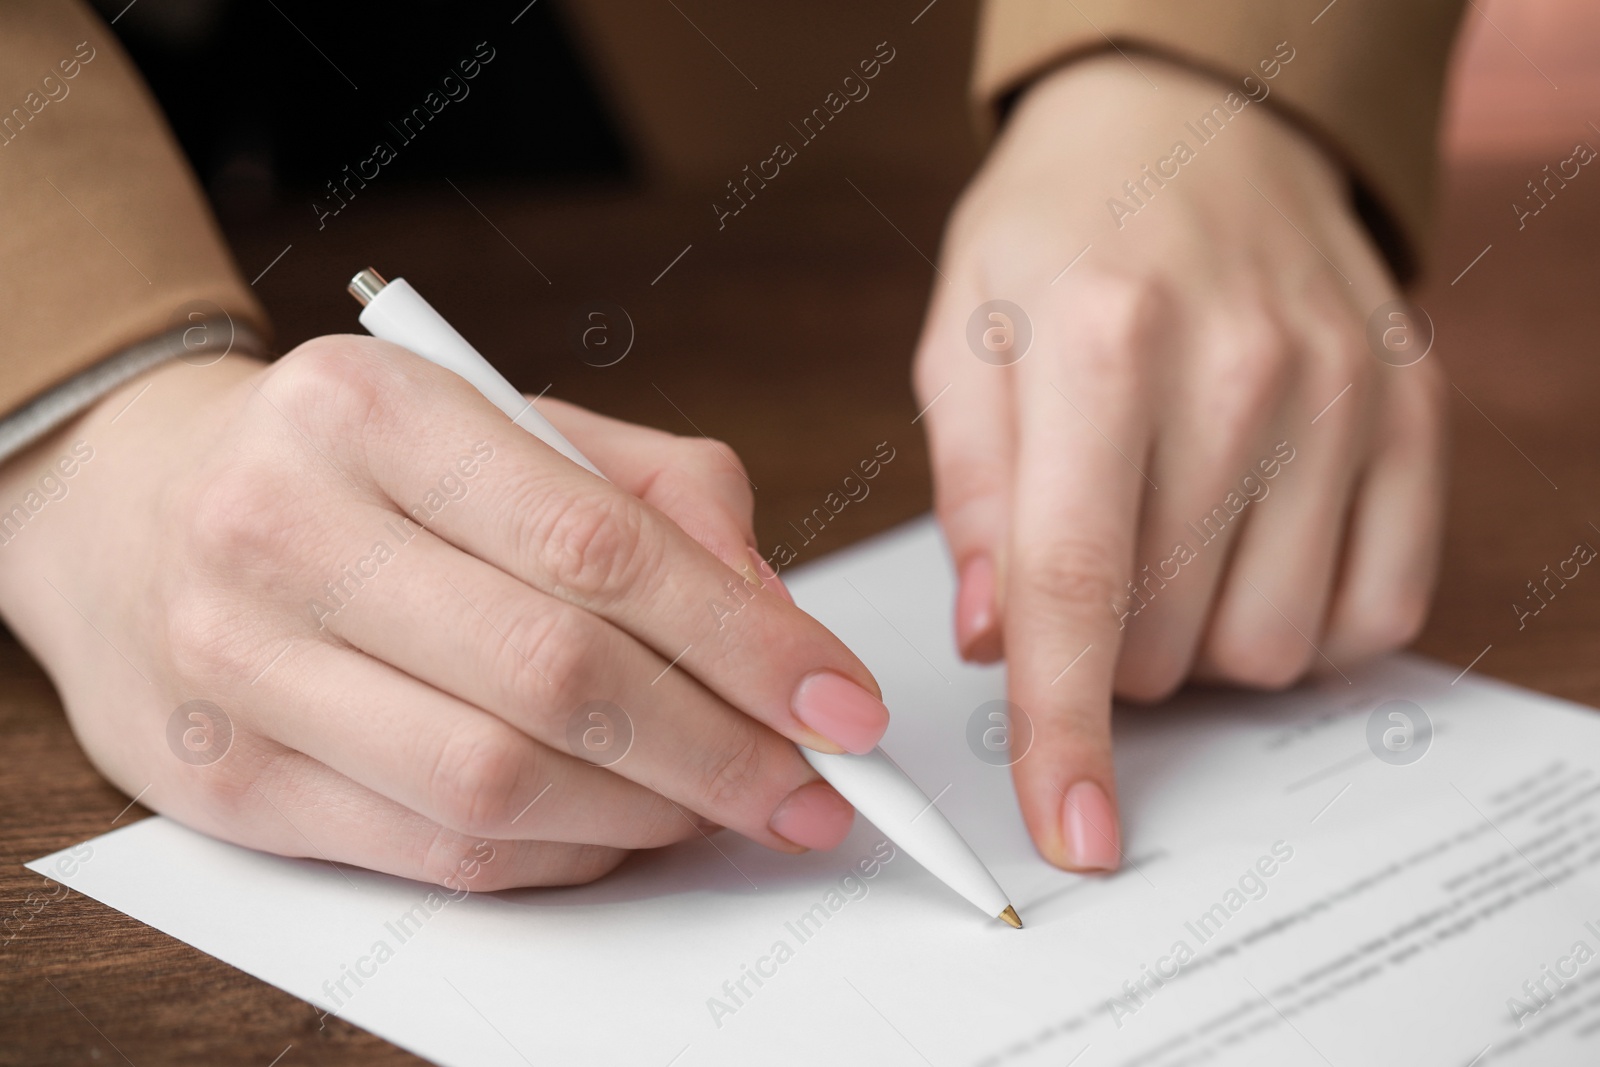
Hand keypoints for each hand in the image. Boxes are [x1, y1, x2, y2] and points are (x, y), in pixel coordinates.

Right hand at [0, 336, 892, 888]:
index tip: (839, 701)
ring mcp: (241, 667)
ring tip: (730, 805)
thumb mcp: (508, 424)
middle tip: (812, 785)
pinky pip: (440, 851)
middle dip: (719, 749)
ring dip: (652, 814)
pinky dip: (565, 855)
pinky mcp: (229, 784)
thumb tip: (775, 624)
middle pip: (555, 675)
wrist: (138, 511)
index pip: (597, 543)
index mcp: (374, 411)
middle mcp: (285, 529)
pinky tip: (623, 828)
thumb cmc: (357, 466)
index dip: (743, 639)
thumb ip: (661, 498)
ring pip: (498, 782)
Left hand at [914, 56, 1445, 869]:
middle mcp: (1241, 367)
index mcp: (1101, 338)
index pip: (1077, 585)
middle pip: (1169, 636)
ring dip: (1198, 639)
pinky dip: (1302, 618)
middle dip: (1103, 648)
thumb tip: (992, 639)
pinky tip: (1253, 543)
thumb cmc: (1062, 234)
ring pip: (1270, 645)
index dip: (1064, 731)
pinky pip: (1376, 611)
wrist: (1200, 125)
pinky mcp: (1415, 413)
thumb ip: (972, 493)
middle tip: (1087, 563)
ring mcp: (1347, 393)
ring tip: (1170, 541)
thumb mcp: (964, 334)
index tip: (1069, 832)